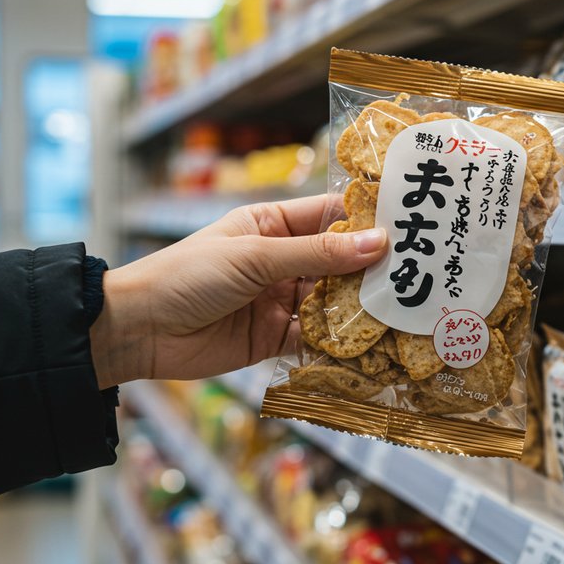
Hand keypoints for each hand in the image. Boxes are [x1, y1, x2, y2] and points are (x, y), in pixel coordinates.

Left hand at [89, 195, 386, 388]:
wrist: (139, 330)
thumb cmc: (187, 275)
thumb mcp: (255, 256)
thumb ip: (317, 255)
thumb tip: (378, 244)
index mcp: (274, 224)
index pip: (332, 216)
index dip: (369, 220)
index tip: (413, 223)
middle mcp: (283, 260)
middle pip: (341, 262)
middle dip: (376, 270)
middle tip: (424, 274)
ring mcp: (281, 300)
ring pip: (335, 302)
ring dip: (363, 309)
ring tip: (406, 312)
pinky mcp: (276, 338)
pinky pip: (318, 339)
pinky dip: (342, 344)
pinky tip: (372, 347)